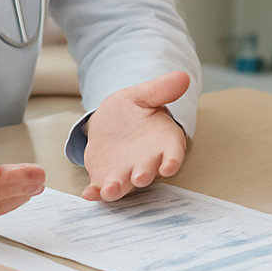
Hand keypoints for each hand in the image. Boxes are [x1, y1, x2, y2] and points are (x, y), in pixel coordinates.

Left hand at [81, 70, 190, 200]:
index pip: (172, 153)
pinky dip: (95, 193)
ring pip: (124, 184)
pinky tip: (88, 194)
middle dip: (144, 175)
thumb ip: (161, 90)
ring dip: (118, 189)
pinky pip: (101, 188)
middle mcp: (147, 161)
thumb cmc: (132, 110)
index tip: (170, 166)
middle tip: (140, 178)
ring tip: (109, 191)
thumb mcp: (143, 96)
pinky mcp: (106, 178)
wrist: (110, 122)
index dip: (172, 160)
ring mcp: (126, 172)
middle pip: (149, 171)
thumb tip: (183, 76)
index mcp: (162, 141)